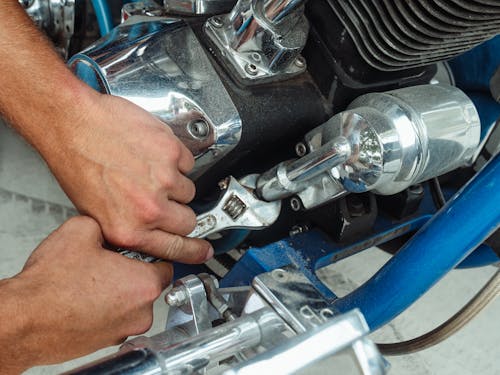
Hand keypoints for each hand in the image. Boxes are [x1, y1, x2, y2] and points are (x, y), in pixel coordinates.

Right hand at [0, 217, 171, 371]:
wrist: (24, 320)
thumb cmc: (51, 285)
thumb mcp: (81, 229)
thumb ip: (107, 223)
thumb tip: (109, 223)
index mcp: (144, 283)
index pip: (166, 263)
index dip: (149, 252)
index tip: (137, 249)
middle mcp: (141, 312)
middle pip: (149, 284)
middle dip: (132, 271)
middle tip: (108, 263)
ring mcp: (125, 330)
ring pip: (132, 303)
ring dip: (118, 292)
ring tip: (91, 281)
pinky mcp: (108, 342)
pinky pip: (115, 319)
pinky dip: (105, 309)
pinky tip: (83, 298)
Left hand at [44, 90, 211, 262]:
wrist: (72, 124)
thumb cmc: (77, 164)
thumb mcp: (95, 213)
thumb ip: (129, 227)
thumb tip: (152, 232)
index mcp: (128, 230)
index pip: (176, 249)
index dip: (194, 251)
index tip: (203, 250)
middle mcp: (149, 209)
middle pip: (189, 221)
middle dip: (179, 211)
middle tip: (164, 198)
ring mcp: (163, 180)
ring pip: (189, 190)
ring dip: (175, 182)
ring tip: (148, 169)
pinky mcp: (171, 152)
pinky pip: (188, 163)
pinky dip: (174, 158)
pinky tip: (151, 153)